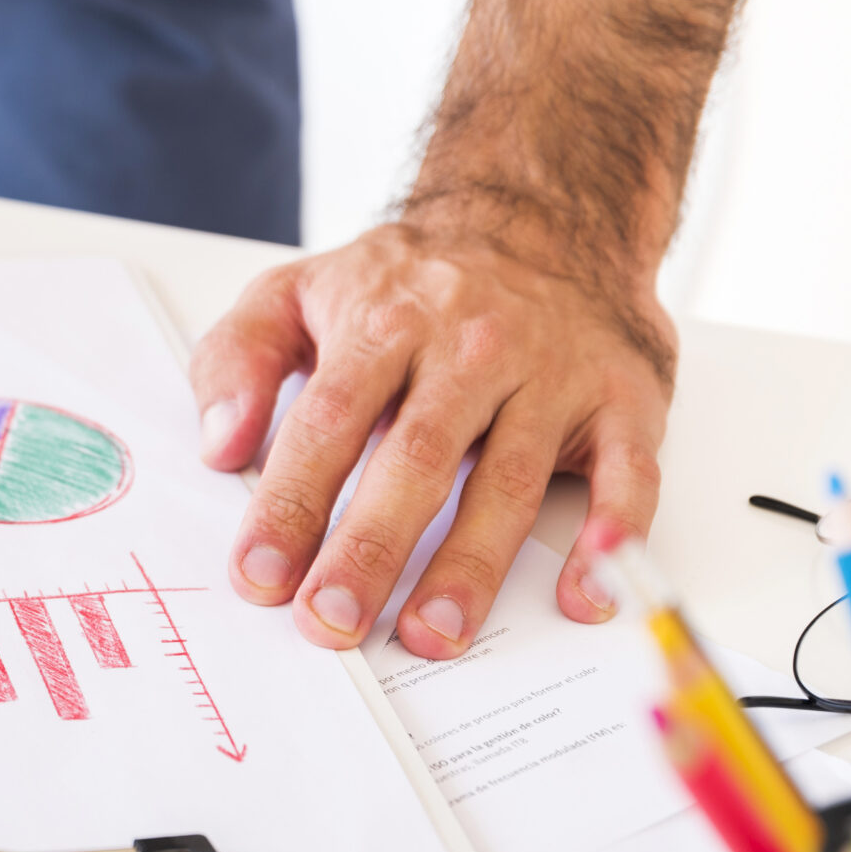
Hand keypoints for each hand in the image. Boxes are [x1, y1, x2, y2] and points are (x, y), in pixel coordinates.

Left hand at [189, 219, 672, 656]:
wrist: (547, 217)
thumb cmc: (411, 280)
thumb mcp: (300, 290)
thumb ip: (239, 358)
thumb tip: (220, 444)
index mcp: (385, 324)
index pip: (329, 421)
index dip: (291, 502)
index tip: (260, 575)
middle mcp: (471, 349)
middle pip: (415, 458)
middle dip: (370, 547)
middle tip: (332, 620)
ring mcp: (551, 376)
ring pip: (508, 480)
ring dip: (470, 566)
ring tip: (431, 634)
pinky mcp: (623, 400)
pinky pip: (630, 474)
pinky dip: (615, 536)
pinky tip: (585, 594)